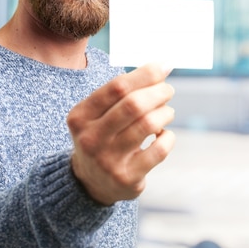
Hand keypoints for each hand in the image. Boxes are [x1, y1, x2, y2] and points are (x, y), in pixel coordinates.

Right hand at [66, 63, 175, 205]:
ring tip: (167, 111)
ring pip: (147, 125)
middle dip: (158, 92)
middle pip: (133, 105)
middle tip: (167, 90)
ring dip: (165, 113)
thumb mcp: (97, 115)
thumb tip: (158, 70)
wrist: (91, 181)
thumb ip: (120, 94)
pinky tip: (165, 134)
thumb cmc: (101, 136)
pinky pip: (159, 150)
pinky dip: (168, 137)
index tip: (164, 66)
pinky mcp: (127, 177)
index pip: (116, 87)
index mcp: (80, 116)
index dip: (145, 74)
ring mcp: (107, 160)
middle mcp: (90, 138)